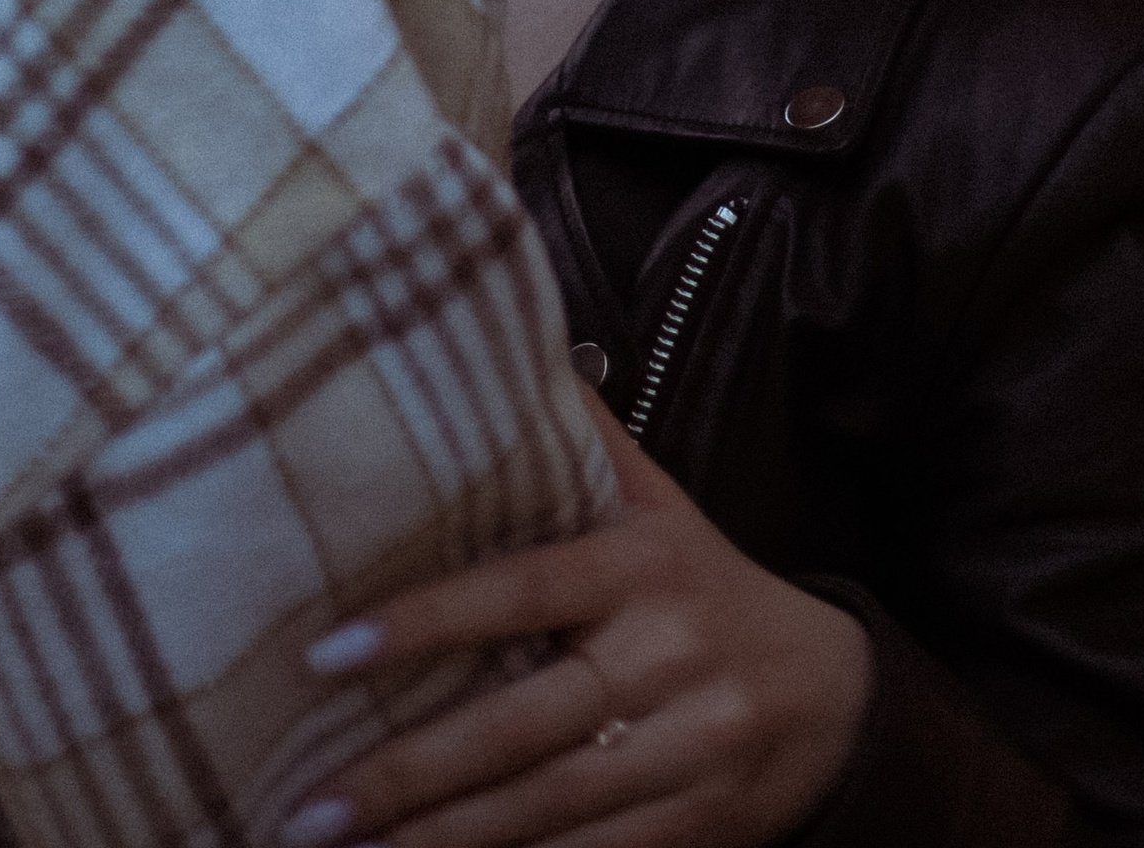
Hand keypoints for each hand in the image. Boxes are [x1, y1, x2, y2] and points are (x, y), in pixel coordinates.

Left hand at [279, 408, 870, 847]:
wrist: (836, 696)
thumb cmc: (708, 587)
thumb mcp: (660, 508)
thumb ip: (586, 447)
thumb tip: (510, 344)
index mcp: (642, 566)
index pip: (522, 590)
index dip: (428, 620)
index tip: (329, 650)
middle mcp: (666, 655)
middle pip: (521, 726)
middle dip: (409, 773)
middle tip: (307, 808)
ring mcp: (687, 749)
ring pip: (545, 807)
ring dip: (438, 843)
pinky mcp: (697, 827)